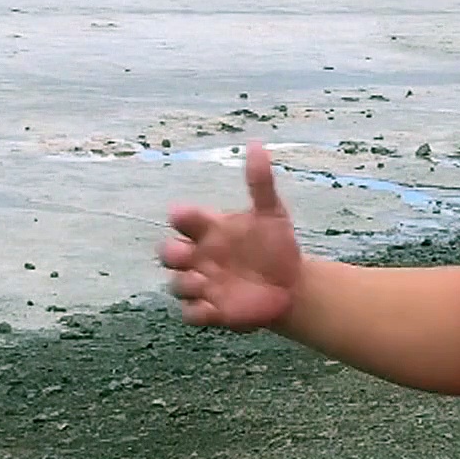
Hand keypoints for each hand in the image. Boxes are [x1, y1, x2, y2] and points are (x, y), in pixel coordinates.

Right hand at [160, 142, 302, 330]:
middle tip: (189, 255)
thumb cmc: (276, 244)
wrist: (292, 283)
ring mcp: (203, 284)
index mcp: (210, 230)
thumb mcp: (271, 212)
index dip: (180, 217)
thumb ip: (260, 182)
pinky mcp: (211, 310)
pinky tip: (214, 308)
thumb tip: (257, 145)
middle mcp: (200, 256)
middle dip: (171, 254)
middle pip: (168, 253)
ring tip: (205, 282)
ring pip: (176, 284)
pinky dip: (197, 312)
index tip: (184, 216)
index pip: (183, 219)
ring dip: (185, 283)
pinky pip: (191, 313)